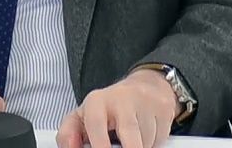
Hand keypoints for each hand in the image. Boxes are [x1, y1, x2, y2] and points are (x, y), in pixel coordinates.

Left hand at [55, 69, 178, 147]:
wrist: (144, 89)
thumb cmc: (109, 108)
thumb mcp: (83, 117)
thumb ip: (68, 133)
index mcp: (97, 101)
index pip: (96, 124)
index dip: (99, 146)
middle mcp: (121, 99)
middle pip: (129, 138)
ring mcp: (144, 104)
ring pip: (144, 142)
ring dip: (139, 147)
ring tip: (130, 141)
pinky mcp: (163, 110)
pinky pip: (158, 139)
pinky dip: (152, 143)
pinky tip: (144, 136)